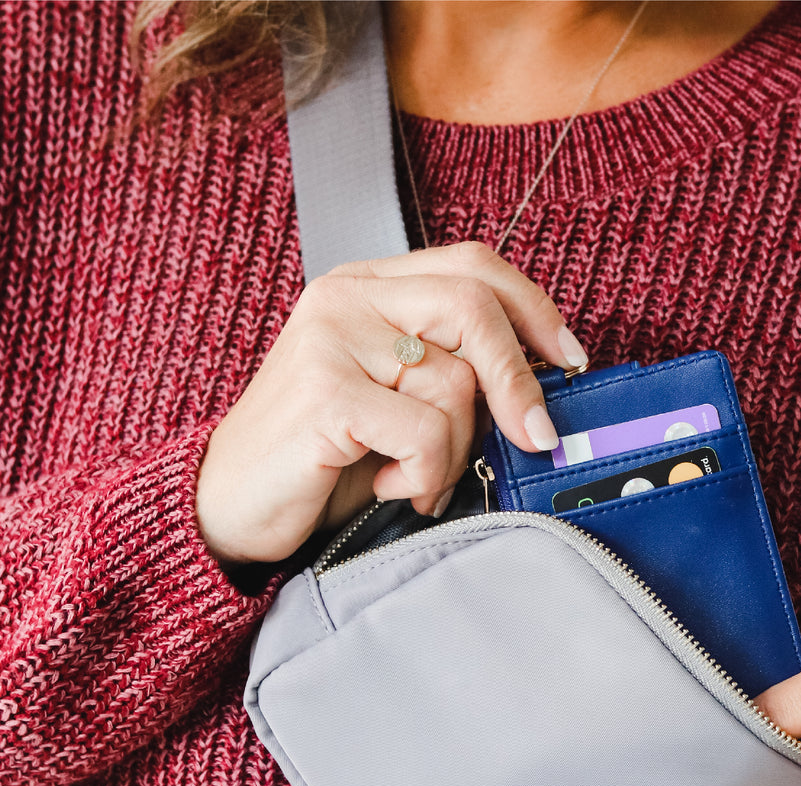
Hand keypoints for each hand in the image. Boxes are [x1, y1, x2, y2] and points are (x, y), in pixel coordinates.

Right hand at [196, 242, 586, 564]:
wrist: (231, 505)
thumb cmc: (324, 457)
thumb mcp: (397, 402)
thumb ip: (451, 373)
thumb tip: (540, 391)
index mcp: (369, 288)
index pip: (473, 265)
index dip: (533, 309)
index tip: (570, 359)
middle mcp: (347, 298)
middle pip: (474, 306)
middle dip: (519, 381)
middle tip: (535, 438)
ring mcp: (331, 339)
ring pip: (455, 383)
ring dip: (455, 452)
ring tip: (415, 479)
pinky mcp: (325, 392)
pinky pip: (425, 432)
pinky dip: (424, 474)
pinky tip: (390, 487)